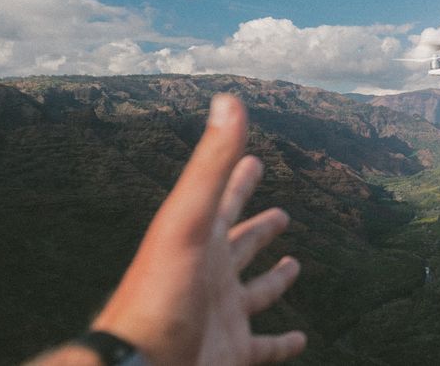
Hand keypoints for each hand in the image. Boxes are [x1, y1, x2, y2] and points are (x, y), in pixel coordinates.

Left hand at [89, 93, 304, 364]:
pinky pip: (264, 345)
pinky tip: (299, 340)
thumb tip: (229, 99)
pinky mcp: (232, 351)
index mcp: (199, 239)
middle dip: (259, 226)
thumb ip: (210, 165)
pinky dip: (283, 343)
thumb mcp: (188, 221)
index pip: (222, 198)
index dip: (238, 176)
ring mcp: (222, 314)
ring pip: (255, 292)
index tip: (254, 157)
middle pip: (240, 243)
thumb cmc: (159, 294)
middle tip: (280, 213)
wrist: (140, 365)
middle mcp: (210, 273)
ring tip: (292, 265)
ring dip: (274, 280)